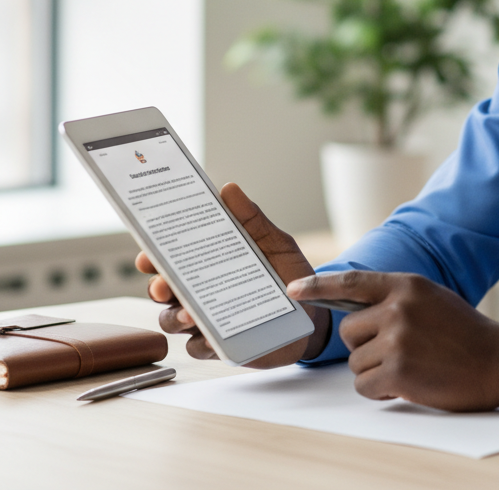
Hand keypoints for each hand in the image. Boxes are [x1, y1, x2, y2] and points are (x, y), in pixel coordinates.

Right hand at [135, 182, 330, 365]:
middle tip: (162, 284)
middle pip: (164, 290)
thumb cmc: (288, 274)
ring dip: (175, 316)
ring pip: (173, 320)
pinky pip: (198, 347)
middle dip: (157, 287)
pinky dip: (200, 342)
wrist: (313, 311)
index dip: (153, 256)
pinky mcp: (220, 345)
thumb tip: (229, 189)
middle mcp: (200, 292)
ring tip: (189, 313)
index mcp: (208, 264)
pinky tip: (207, 336)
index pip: (172, 259)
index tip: (147, 252)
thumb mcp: (274, 243)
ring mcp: (207, 320)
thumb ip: (252, 219)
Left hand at [287, 270, 498, 410]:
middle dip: (364, 347)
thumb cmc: (463, 332)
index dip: (318, 286)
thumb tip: (354, 309)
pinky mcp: (398, 370)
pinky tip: (406, 383)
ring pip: (355, 362)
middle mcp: (398, 308)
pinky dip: (380, 391)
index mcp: (406, 285)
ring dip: (375, 371)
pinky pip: (364, 386)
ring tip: (409, 366)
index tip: (293, 290)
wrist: (497, 360)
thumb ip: (395, 299)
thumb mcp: (430, 299)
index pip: (351, 282)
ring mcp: (398, 339)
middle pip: (348, 332)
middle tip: (395, 351)